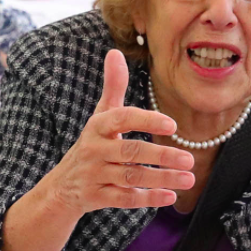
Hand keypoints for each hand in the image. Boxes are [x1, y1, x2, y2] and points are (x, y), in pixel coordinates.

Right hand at [38, 50, 193, 215]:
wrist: (61, 187)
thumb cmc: (92, 144)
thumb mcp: (100, 116)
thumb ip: (113, 87)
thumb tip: (114, 52)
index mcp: (98, 127)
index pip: (122, 119)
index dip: (146, 120)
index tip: (172, 124)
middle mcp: (94, 150)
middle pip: (131, 151)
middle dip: (162, 155)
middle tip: (190, 158)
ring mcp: (95, 175)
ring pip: (131, 177)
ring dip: (162, 178)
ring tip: (189, 178)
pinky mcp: (98, 197)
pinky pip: (125, 198)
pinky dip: (148, 199)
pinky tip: (170, 197)